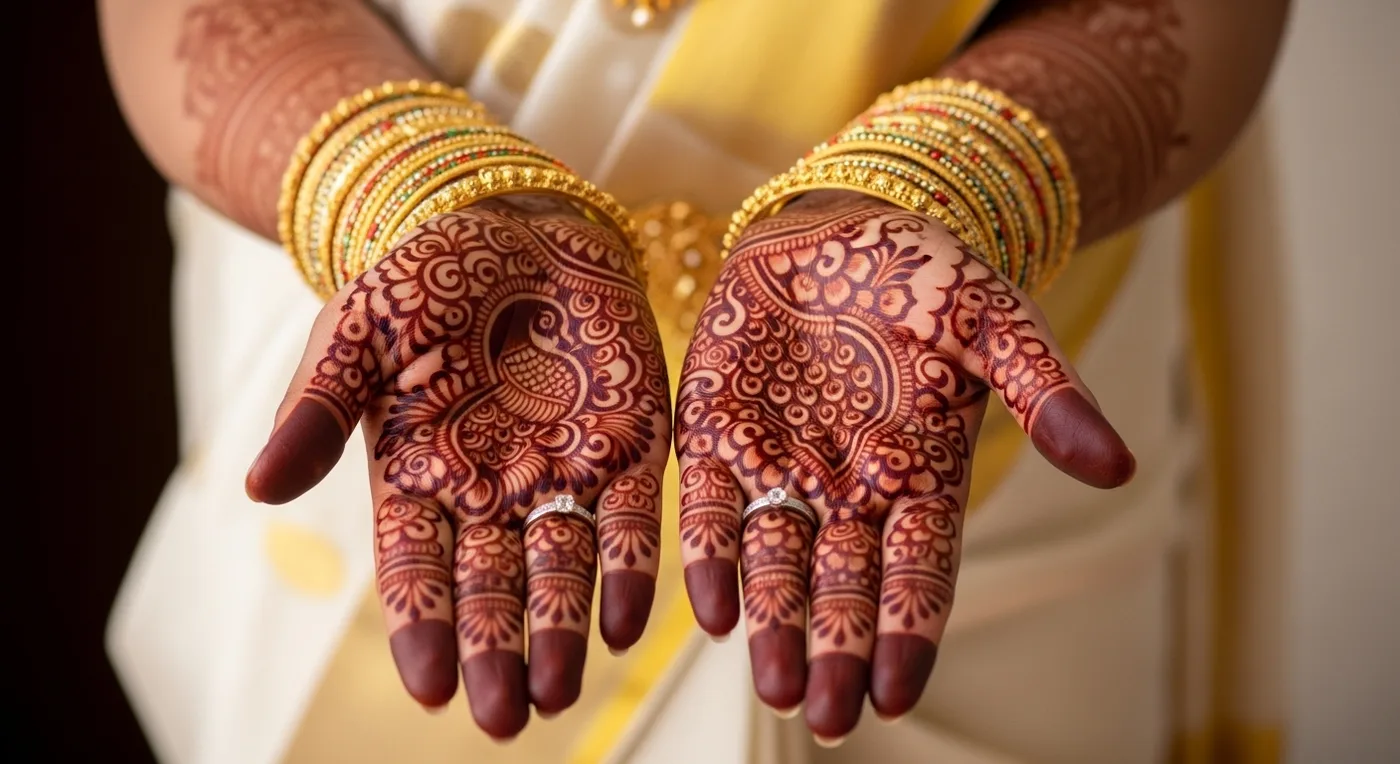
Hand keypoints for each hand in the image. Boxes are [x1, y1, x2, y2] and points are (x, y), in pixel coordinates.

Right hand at [245, 197, 670, 737]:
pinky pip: (629, 517)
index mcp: (416, 477)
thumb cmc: (419, 280)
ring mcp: (559, 472)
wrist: (507, 221)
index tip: (428, 688)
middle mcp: (488, 491)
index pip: (415, 568)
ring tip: (566, 690)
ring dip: (566, 628)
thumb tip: (256, 491)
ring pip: (563, 568)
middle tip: (509, 717)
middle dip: (499, 651)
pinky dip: (631, 569)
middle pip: (493, 586)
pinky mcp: (624, 444)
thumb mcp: (355, 335)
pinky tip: (631, 621)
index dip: (422, 626)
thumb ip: (315, 411)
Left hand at [674, 191, 1132, 739]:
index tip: (895, 693)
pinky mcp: (717, 435)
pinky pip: (711, 506)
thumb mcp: (997, 321)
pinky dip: (711, 557)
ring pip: (776, 563)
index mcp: (920, 478)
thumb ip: (1047, 391)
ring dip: (774, 623)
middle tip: (826, 713)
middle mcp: (849, 492)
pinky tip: (712, 609)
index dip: (908, 633)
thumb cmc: (927, 274)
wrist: (839, 220)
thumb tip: (1116, 467)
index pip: (918, 573)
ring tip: (774, 686)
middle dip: (835, 649)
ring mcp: (781, 468)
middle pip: (843, 587)